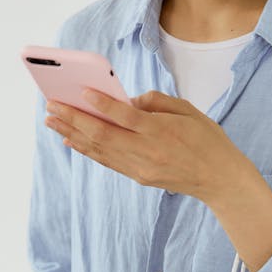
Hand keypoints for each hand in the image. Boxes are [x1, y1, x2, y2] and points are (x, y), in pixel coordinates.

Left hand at [44, 89, 246, 201]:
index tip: (80, 91)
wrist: (220, 179)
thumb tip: (128, 100)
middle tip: (51, 106)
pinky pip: (108, 161)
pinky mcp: (140, 177)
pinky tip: (72, 140)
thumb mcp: (188, 111)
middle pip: (103, 135)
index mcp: (161, 131)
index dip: (101, 104)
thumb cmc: (207, 139)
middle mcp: (147, 151)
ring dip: (73, 134)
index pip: (125, 117)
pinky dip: (88, 150)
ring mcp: (141, 167)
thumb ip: (157, 102)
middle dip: (74, 119)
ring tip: (52, 121)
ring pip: (100, 150)